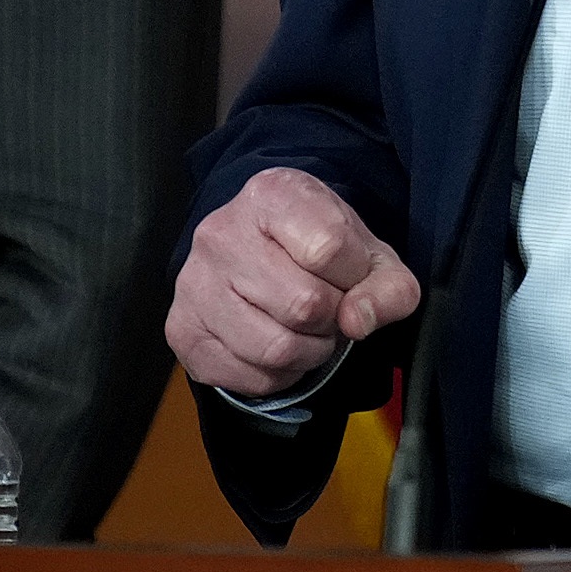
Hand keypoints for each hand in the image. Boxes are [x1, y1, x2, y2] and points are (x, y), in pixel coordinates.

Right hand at [166, 168, 423, 397]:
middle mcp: (221, 232)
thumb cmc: (320, 249)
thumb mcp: (369, 256)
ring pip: (275, 348)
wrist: (263, 250)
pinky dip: (278, 374)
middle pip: (304, 304)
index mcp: (270, 194)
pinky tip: (278, 342)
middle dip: (331, 318)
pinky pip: (249, 377)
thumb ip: (388, 287)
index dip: (353, 275)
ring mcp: (194, 282)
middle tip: (327, 307)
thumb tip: (357, 322)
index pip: (329, 249)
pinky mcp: (182, 329)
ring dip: (308, 351)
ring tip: (306, 328)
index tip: (347, 273)